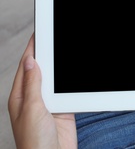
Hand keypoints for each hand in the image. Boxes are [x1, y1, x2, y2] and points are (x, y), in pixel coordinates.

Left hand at [8, 33, 76, 148]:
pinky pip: (68, 91)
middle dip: (49, 55)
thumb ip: (32, 85)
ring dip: (62, 68)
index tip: (39, 34)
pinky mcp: (64, 109)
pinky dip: (72, 82)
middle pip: (43, 70)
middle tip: (56, 37)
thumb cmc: (34, 142)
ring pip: (57, 79)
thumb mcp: (31, 109)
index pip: (27, 66)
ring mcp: (50, 103)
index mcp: (21, 96)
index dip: (33, 49)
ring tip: (67, 51)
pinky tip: (75, 75)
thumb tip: (31, 62)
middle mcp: (34, 98)